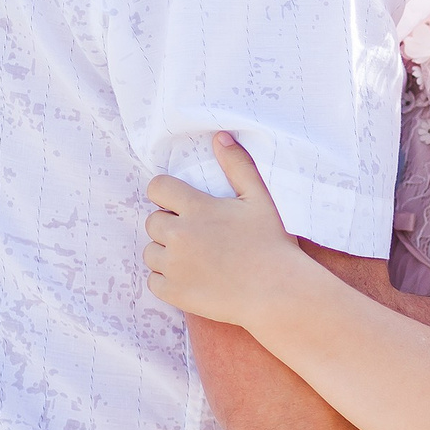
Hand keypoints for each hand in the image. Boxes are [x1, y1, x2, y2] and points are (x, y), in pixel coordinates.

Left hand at [144, 134, 311, 326]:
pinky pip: (154, 281)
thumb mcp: (260, 198)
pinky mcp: (174, 292)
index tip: (182, 203)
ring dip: (166, 252)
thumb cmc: (272, 243)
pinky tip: (192, 277)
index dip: (167, 194)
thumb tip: (219, 136)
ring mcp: (174, 266)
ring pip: (151, 252)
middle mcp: (180, 235)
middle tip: (197, 234)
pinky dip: (167, 279)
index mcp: (198, 208)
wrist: (278, 292)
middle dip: (169, 224)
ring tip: (196, 257)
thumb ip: (238, 165)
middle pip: (152, 221)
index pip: (156, 188)